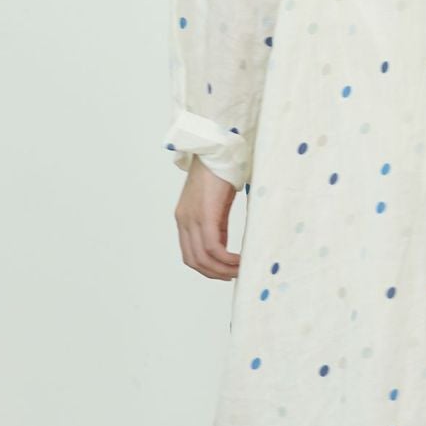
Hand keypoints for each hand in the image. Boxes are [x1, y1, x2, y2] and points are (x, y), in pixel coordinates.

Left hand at [175, 159, 240, 280]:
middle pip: (194, 261)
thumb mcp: (216, 204)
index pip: (190, 255)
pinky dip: (226, 259)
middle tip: (234, 276)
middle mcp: (184, 221)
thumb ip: (216, 223)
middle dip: (215, 273)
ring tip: (240, 270)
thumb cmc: (221, 172)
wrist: (218, 149)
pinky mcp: (205, 215)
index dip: (207, 269)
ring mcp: (192, 218)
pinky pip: (212, 248)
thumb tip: (225, 244)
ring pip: (203, 258)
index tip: (225, 273)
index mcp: (185, 219)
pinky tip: (240, 260)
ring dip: (222, 269)